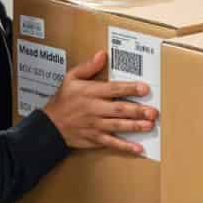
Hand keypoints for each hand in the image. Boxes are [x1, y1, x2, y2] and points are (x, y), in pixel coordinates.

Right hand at [43, 50, 157, 154]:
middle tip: (153, 111)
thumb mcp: (70, 78)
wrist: (50, 124)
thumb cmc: (63, 100)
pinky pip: (112, 143)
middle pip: (118, 109)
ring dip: (134, 126)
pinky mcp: (95, 138)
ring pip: (117, 125)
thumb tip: (102, 54)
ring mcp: (95, 124)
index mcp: (89, 92)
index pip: (112, 89)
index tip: (144, 88)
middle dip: (136, 110)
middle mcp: (94, 108)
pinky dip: (125, 147)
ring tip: (149, 125)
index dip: (129, 89)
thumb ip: (88, 67)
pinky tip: (138, 148)